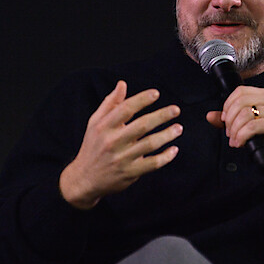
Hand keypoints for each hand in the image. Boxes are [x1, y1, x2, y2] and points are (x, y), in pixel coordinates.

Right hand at [60, 80, 181, 208]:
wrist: (85, 179)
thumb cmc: (92, 147)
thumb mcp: (95, 123)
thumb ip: (110, 103)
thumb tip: (122, 84)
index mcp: (104, 127)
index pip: (125, 109)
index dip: (142, 99)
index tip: (156, 93)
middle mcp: (113, 142)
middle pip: (142, 125)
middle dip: (161, 116)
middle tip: (175, 110)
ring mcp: (122, 158)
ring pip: (150, 144)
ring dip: (167, 135)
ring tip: (178, 128)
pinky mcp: (130, 172)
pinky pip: (152, 164)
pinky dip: (165, 157)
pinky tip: (173, 149)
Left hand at [206, 86, 263, 188]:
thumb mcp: (244, 126)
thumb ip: (228, 119)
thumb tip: (210, 116)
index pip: (240, 91)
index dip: (228, 105)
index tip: (225, 120)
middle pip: (240, 101)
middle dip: (230, 120)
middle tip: (229, 133)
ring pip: (245, 114)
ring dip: (235, 130)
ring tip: (235, 140)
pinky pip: (252, 126)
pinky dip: (242, 136)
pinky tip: (240, 143)